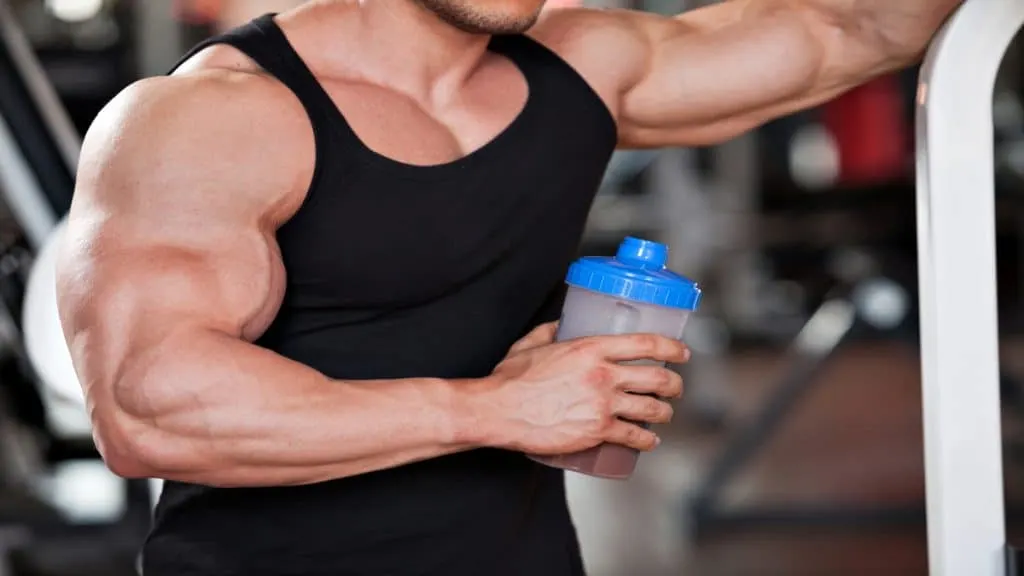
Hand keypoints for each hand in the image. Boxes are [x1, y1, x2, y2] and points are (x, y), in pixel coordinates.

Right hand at [473, 322, 689, 454]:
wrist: (499, 411)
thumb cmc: (511, 379)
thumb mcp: (532, 343)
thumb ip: (550, 331)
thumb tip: (562, 323)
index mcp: (591, 348)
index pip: (645, 343)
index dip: (672, 347)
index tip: (682, 352)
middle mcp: (603, 375)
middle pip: (657, 377)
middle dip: (674, 383)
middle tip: (675, 386)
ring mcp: (602, 405)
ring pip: (651, 408)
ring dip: (665, 412)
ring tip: (665, 413)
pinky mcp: (597, 432)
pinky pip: (634, 436)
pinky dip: (647, 440)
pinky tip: (650, 440)